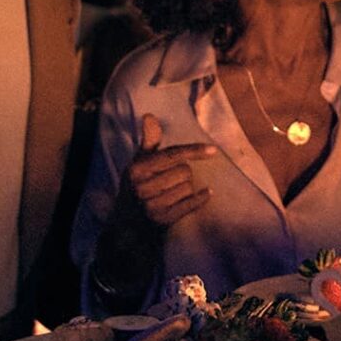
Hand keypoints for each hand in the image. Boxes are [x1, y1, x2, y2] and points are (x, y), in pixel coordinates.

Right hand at [125, 112, 214, 228]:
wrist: (127, 224)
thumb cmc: (138, 186)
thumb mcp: (140, 163)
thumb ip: (149, 140)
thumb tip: (149, 115)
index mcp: (137, 169)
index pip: (172, 155)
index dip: (194, 151)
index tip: (214, 151)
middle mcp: (143, 187)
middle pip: (185, 171)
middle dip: (184, 173)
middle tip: (171, 180)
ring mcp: (152, 205)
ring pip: (189, 187)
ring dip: (187, 188)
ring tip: (172, 192)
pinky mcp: (162, 220)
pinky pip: (192, 203)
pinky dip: (201, 198)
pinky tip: (203, 194)